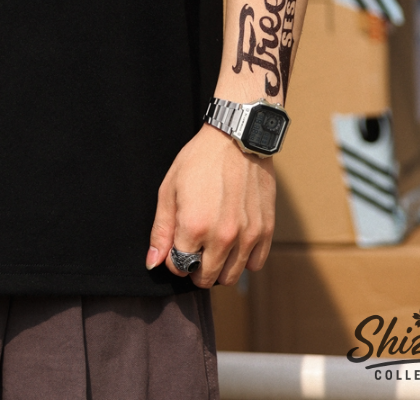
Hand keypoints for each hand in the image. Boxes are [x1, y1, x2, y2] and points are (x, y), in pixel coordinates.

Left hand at [145, 122, 274, 287]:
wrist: (237, 140)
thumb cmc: (199, 161)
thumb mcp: (169, 189)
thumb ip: (161, 229)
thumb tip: (153, 262)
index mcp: (194, 226)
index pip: (179, 268)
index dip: (174, 259)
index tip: (177, 246)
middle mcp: (223, 237)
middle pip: (206, 279)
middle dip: (195, 269)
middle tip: (194, 249)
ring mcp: (247, 236)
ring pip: (230, 277)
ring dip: (218, 268)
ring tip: (212, 246)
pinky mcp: (265, 231)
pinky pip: (254, 265)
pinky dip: (243, 260)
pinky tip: (234, 242)